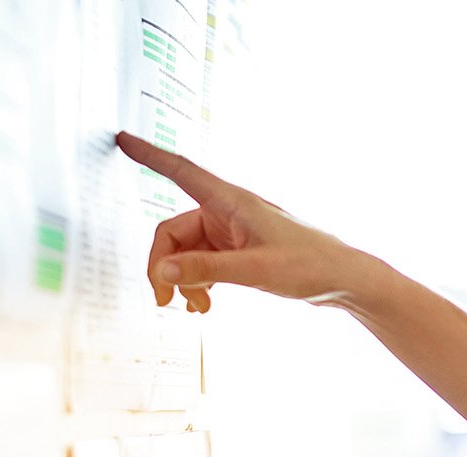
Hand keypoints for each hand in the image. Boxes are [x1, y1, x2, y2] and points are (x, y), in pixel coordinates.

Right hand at [114, 131, 383, 310]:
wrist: (343, 280)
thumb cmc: (310, 265)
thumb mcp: (256, 269)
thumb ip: (207, 271)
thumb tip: (163, 273)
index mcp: (232, 202)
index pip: (180, 171)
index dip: (149, 155)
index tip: (123, 139)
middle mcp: (227, 212)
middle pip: (172, 232)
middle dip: (164, 266)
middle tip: (163, 300)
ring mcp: (230, 233)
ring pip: (185, 252)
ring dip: (182, 280)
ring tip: (196, 308)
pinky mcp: (237, 251)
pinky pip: (201, 263)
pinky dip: (197, 283)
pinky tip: (204, 305)